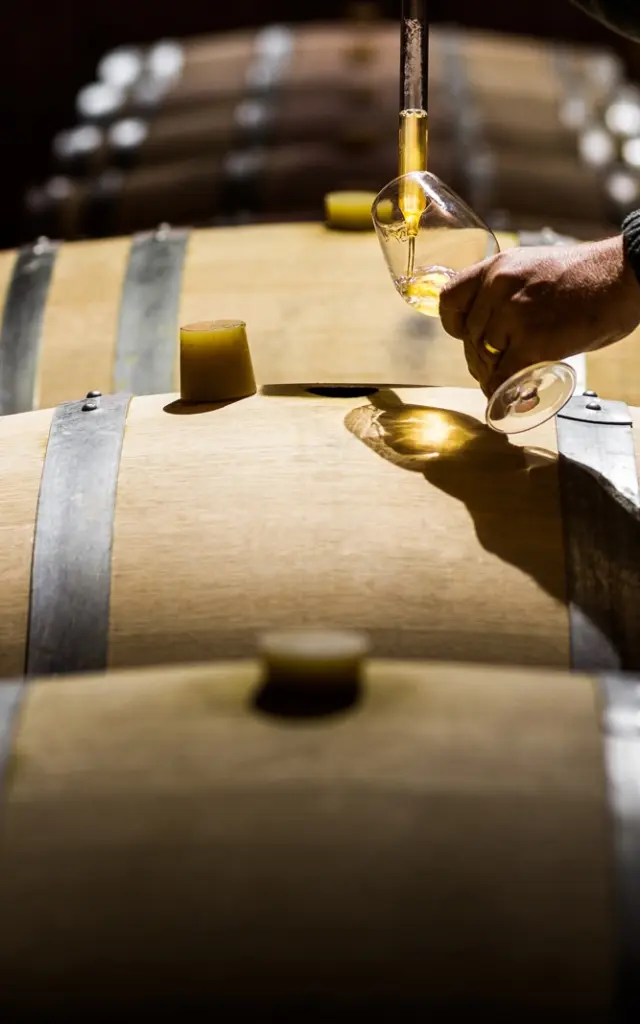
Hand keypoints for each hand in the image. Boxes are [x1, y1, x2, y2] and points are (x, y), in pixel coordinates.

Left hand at [438, 234, 639, 396]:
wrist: (623, 276)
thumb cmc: (588, 276)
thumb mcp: (534, 269)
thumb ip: (510, 291)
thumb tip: (495, 325)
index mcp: (496, 267)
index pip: (450, 299)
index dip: (454, 325)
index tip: (465, 336)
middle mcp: (498, 288)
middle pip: (468, 336)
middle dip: (479, 358)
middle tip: (494, 370)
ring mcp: (513, 314)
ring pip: (485, 358)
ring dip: (493, 376)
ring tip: (507, 382)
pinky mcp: (532, 341)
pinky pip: (504, 376)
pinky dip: (503, 393)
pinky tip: (508, 399)